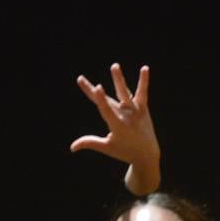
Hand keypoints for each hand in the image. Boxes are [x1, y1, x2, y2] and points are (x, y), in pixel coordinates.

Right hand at [70, 63, 159, 193]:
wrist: (146, 154)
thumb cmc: (124, 151)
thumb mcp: (106, 147)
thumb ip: (90, 143)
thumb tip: (72, 147)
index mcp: (117, 126)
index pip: (106, 110)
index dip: (101, 98)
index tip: (96, 87)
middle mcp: (125, 116)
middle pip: (108, 100)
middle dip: (97, 91)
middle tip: (85, 80)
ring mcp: (135, 111)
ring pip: (124, 93)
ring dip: (119, 79)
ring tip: (114, 66)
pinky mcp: (143, 107)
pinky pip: (142, 92)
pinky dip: (144, 81)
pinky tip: (144, 69)